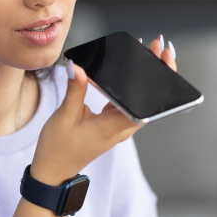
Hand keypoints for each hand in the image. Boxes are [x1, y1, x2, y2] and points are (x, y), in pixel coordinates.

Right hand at [30, 35, 174, 184]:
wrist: (54, 170)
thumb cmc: (58, 148)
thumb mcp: (65, 116)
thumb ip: (75, 89)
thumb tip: (77, 66)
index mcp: (114, 128)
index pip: (145, 103)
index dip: (158, 80)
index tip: (162, 60)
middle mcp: (122, 128)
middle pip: (148, 99)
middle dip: (156, 72)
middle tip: (157, 46)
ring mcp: (118, 127)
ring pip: (139, 100)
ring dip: (144, 77)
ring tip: (147, 51)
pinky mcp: (112, 124)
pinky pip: (126, 102)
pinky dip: (130, 85)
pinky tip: (128, 69)